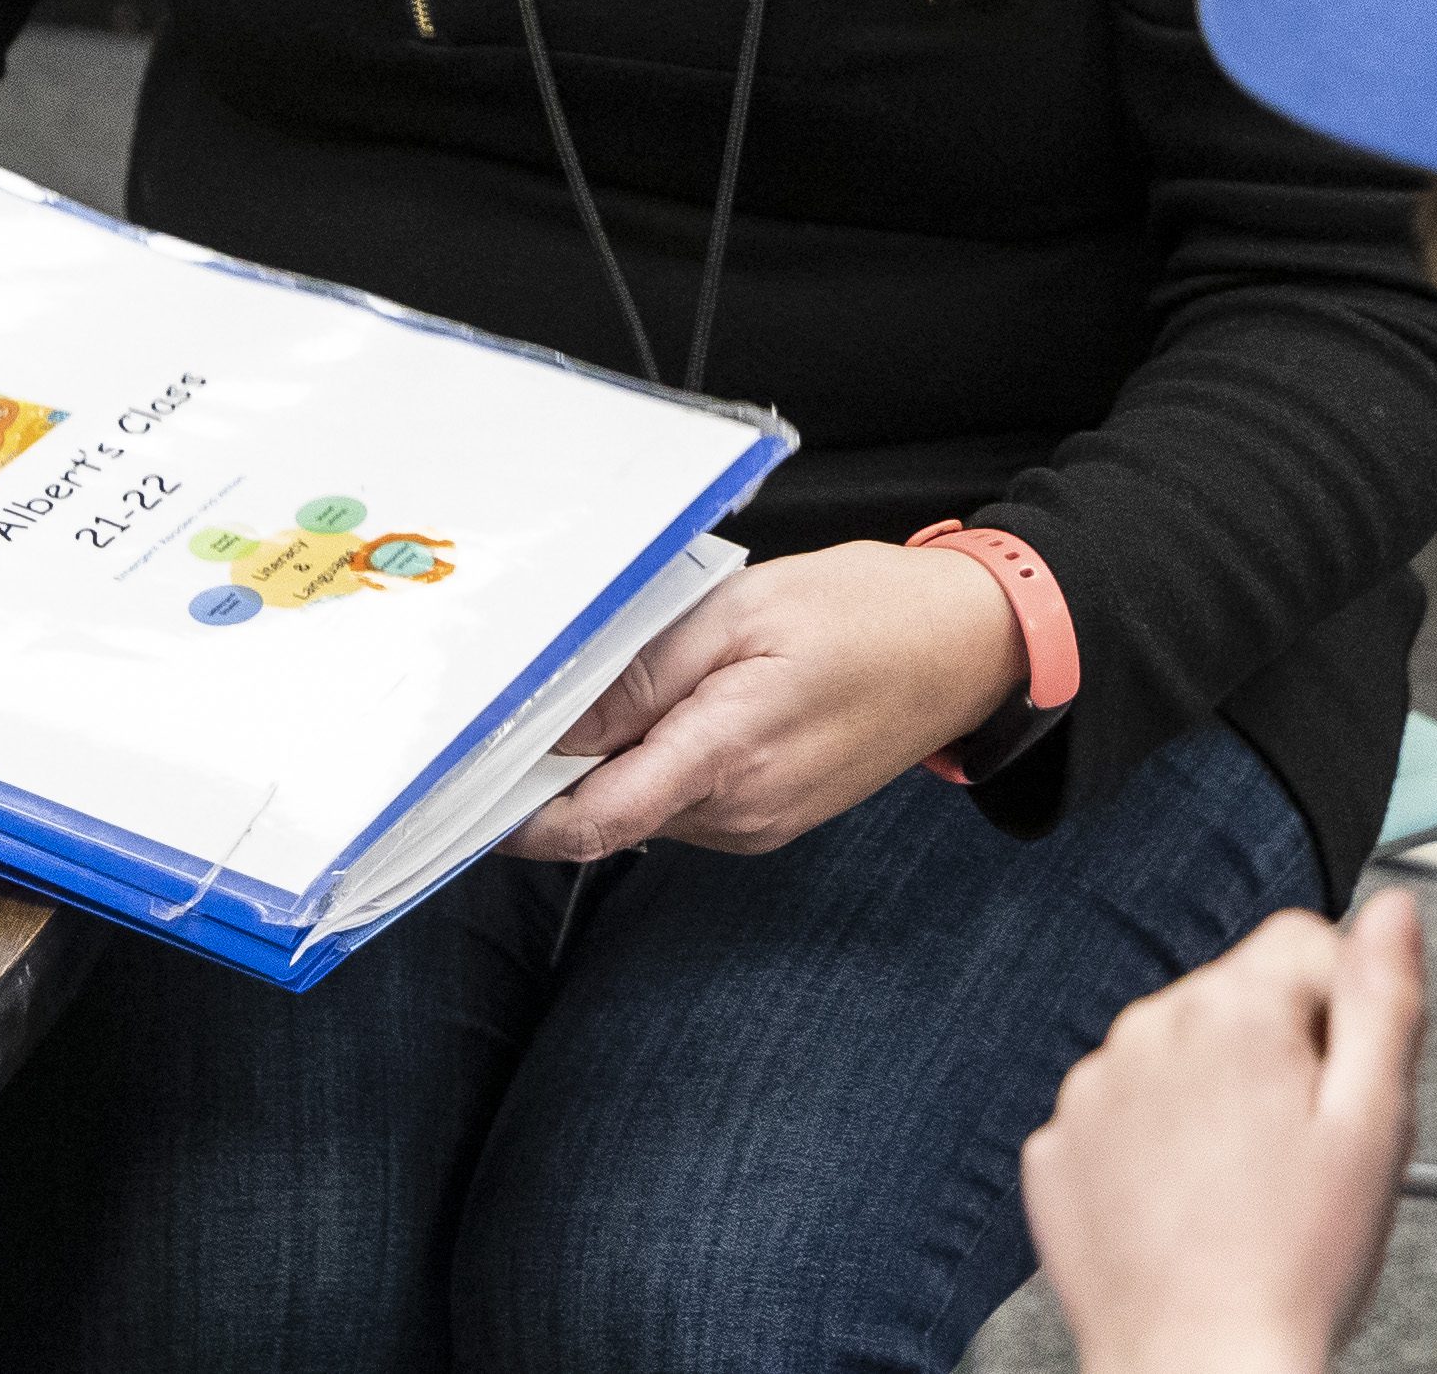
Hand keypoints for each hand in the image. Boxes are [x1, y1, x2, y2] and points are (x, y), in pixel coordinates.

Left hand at [502, 542, 1025, 858]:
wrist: (971, 647)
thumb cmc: (870, 613)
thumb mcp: (745, 611)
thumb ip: (645, 675)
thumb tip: (556, 724)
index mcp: (728, 756)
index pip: (592, 823)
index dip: (517, 818)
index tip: (465, 789)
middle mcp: (739, 812)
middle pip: (609, 811)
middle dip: (569, 761)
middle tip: (552, 685)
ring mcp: (758, 824)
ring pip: (646, 803)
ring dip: (625, 752)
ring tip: (659, 671)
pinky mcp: (771, 819)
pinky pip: (686, 797)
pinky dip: (666, 755)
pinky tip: (694, 696)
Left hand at [1023, 889, 1425, 1373]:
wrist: (1200, 1371)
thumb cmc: (1293, 1266)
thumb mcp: (1376, 1124)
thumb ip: (1386, 997)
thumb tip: (1393, 910)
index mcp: (1231, 1010)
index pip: (1305, 941)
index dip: (1343, 1011)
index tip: (1343, 1082)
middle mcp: (1146, 1030)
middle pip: (1235, 999)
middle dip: (1275, 1055)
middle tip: (1300, 1150)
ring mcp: (1089, 1091)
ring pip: (1174, 1054)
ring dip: (1210, 1097)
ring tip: (1243, 1188)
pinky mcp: (1055, 1149)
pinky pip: (1118, 1114)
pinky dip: (1149, 1146)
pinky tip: (1186, 1205)